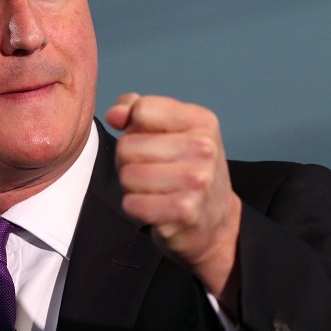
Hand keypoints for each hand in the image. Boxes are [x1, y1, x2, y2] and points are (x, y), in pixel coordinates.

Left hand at [105, 93, 241, 316]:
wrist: (214, 221)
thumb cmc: (186, 170)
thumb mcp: (170, 129)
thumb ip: (136, 109)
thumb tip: (115, 115)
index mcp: (201, 121)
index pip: (141, 110)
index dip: (134, 127)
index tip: (151, 140)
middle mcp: (204, 148)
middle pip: (128, 145)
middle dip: (129, 160)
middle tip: (153, 170)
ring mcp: (197, 181)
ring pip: (127, 175)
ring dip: (132, 186)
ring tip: (155, 188)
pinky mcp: (184, 211)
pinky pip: (132, 203)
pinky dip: (135, 207)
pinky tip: (155, 206)